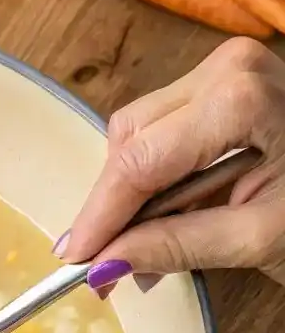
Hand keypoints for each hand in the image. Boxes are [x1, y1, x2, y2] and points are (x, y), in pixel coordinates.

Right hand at [58, 38, 284, 287]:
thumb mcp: (260, 238)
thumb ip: (177, 246)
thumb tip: (105, 265)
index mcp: (238, 99)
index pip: (138, 163)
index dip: (98, 217)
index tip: (73, 262)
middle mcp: (224, 67)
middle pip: (129, 141)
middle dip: (114, 205)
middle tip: (108, 265)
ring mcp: (224, 68)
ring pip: (137, 134)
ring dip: (132, 193)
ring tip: (145, 245)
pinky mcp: (224, 82)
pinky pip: (162, 129)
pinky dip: (156, 178)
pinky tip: (168, 215)